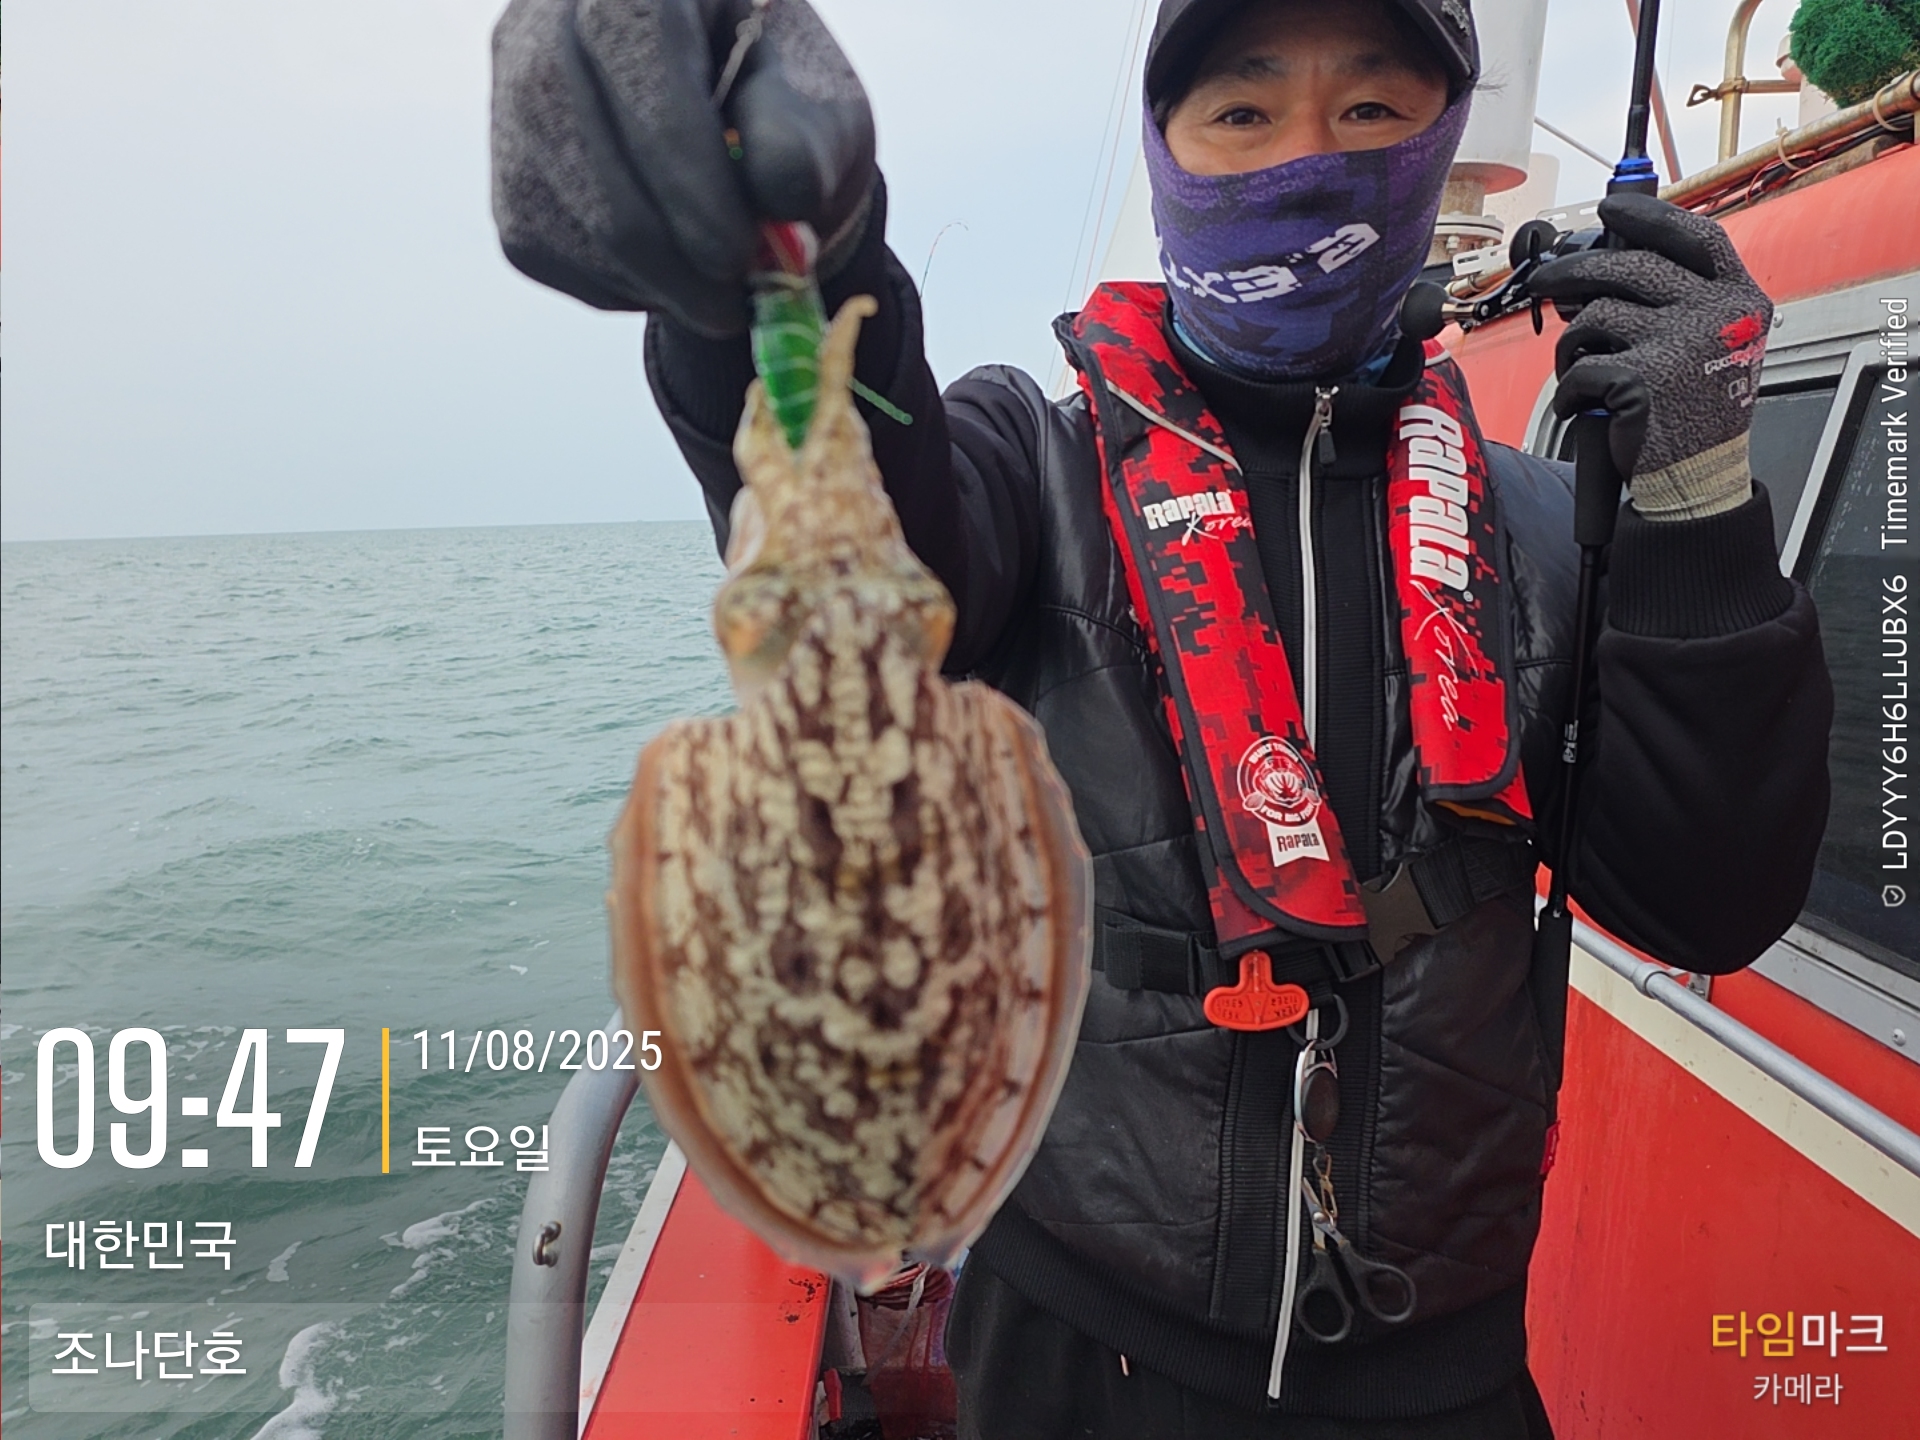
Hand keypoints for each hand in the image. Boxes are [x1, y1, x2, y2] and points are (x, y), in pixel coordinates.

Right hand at [492, 0, 875, 336]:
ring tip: (721, 284)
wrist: (727, 116)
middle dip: (676, 259)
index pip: (640, 65)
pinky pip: (554, 255)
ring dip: (659, 283)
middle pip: (591, 160)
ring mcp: (511, 103)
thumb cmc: (782, 102)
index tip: (738, 257)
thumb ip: (805, 143)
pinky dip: (628, 286)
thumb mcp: (819, 102)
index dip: (686, 174)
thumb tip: (784, 201)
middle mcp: (547, 23)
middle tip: (740, 306)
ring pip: (570, 224)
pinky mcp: (508, 180)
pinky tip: (676, 265)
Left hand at [1529, 193, 1773, 520]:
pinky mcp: (1641, 379)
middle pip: (1629, 267)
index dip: (1649, 215)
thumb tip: (1601, 260)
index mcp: (1738, 299)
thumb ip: (1676, 299)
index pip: (1694, 236)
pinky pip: (1580, 366)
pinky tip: (1583, 405)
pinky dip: (1570, 389)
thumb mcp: (1708, 343)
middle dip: (1572, 272)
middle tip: (1543, 282)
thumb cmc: (1693, 411)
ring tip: (1579, 367)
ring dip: (1573, 344)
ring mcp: (1680, 343)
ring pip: (1595, 315)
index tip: (1611, 206)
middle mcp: (1716, 314)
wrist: (1698, 478)